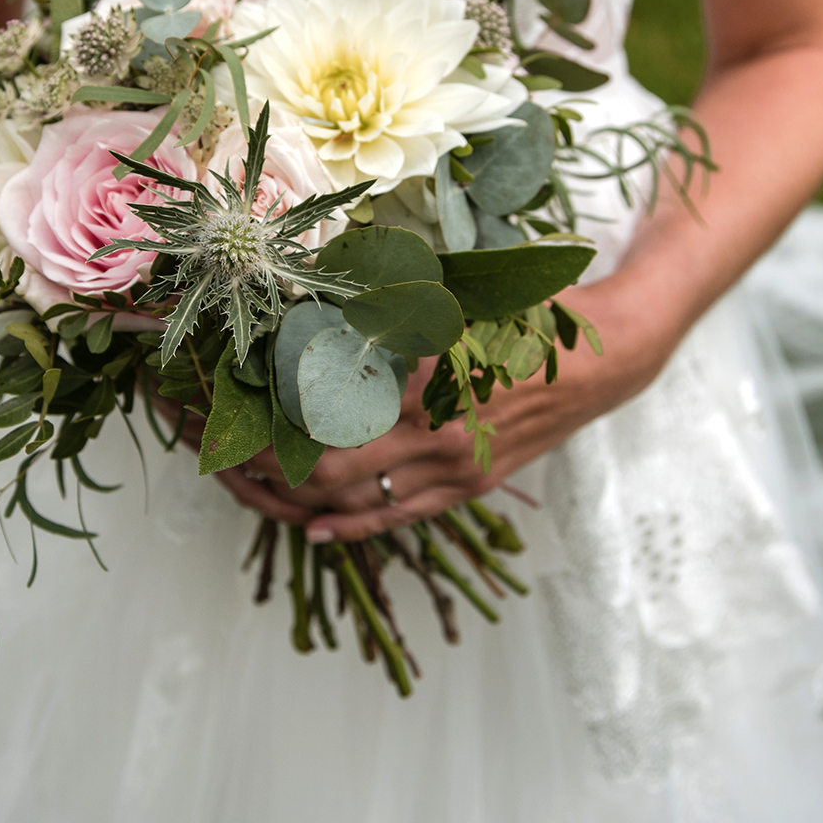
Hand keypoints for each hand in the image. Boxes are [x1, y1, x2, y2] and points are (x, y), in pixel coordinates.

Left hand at [201, 276, 678, 541]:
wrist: (606, 357)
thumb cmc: (525, 312)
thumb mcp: (453, 296)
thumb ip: (385, 308)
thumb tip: (309, 308)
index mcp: (425, 379)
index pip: (323, 407)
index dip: (268, 410)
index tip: (224, 399)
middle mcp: (435, 433)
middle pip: (326, 464)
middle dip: (265, 461)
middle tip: (216, 448)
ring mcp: (454, 468)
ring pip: (356, 500)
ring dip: (295, 498)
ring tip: (246, 485)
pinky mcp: (469, 487)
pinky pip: (399, 517)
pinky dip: (350, 527)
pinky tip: (312, 528)